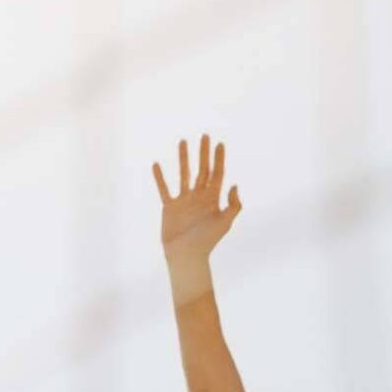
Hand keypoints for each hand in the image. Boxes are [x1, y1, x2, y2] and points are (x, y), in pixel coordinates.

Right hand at [153, 134, 241, 268]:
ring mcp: (184, 201)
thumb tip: (234, 185)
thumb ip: (233, 205)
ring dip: (183, 158)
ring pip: (184, 174)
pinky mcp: (170, 207)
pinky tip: (156, 164)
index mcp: (213, 199)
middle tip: (205, 136)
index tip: (220, 143)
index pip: (217, 173)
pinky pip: (164, 189)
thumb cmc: (207, 241)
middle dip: (203, 153)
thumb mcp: (225, 222)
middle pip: (202, 169)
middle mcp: (199, 196)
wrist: (186, 256)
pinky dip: (160, 177)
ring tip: (182, 142)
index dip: (219, 159)